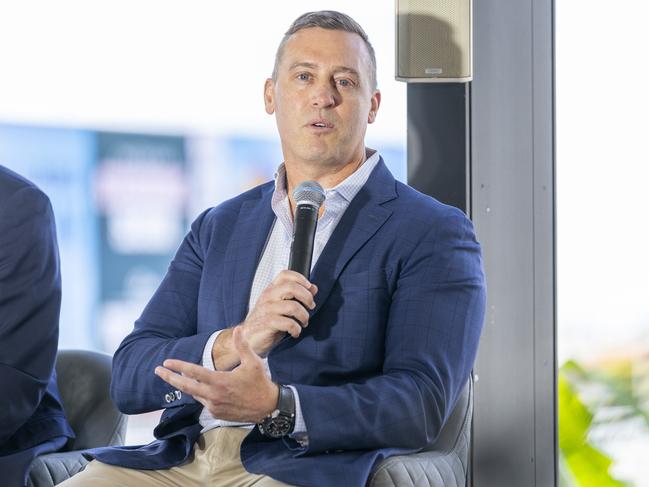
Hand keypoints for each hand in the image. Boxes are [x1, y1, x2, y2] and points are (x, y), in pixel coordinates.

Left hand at [155, 328, 278, 422]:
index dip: (178, 366)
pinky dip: (199, 394)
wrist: (268, 407)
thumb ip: (242, 345)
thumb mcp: (253, 362)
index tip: (166, 362)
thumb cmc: (260, 382)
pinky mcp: (217, 414)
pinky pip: (203, 402)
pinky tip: (200, 388)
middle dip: (169, 378)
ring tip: (176, 378)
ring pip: (194, 394)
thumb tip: (237, 329)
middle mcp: (213, 395)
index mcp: (220, 381)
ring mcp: (214, 406)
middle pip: (185, 386)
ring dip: (185, 385)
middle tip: (157, 371)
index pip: (194, 372)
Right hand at [241, 270, 317, 352]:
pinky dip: (296, 329)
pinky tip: (295, 332)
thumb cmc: (266, 323)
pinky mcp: (266, 323)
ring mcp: (266, 309)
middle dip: (307, 297)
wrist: (248, 340)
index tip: (310, 288)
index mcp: (271, 290)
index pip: (285, 275)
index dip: (300, 278)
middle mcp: (268, 296)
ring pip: (293, 306)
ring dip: (304, 316)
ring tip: (303, 322)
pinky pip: (288, 323)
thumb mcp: (281, 307)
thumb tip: (313, 288)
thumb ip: (296, 297)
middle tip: (311, 306)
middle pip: (291, 287)